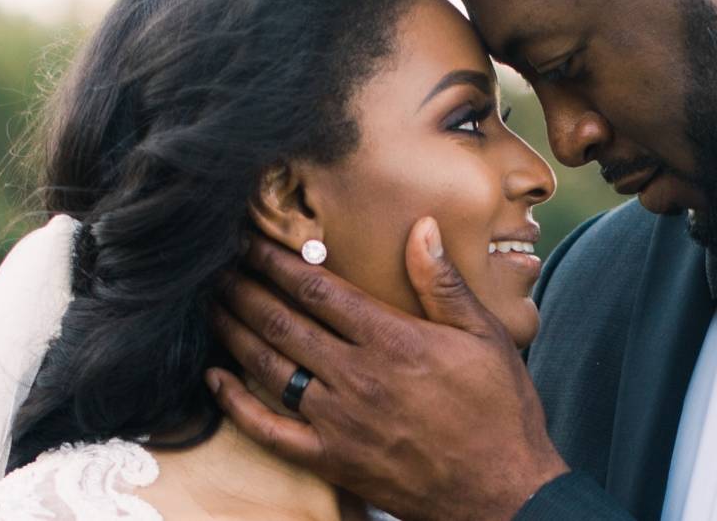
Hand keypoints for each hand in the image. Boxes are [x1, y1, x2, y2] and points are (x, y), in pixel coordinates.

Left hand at [208, 217, 568, 520]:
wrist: (503, 490)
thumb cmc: (500, 410)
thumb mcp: (486, 336)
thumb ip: (444, 283)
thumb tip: (421, 228)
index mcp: (393, 339)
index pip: (318, 290)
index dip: (277, 262)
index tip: (251, 241)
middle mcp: (357, 376)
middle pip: (282, 322)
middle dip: (245, 289)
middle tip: (217, 267)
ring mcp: (339, 421)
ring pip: (268, 368)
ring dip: (234, 332)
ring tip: (213, 306)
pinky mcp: (331, 460)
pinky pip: (268, 431)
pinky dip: (236, 403)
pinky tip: (217, 379)